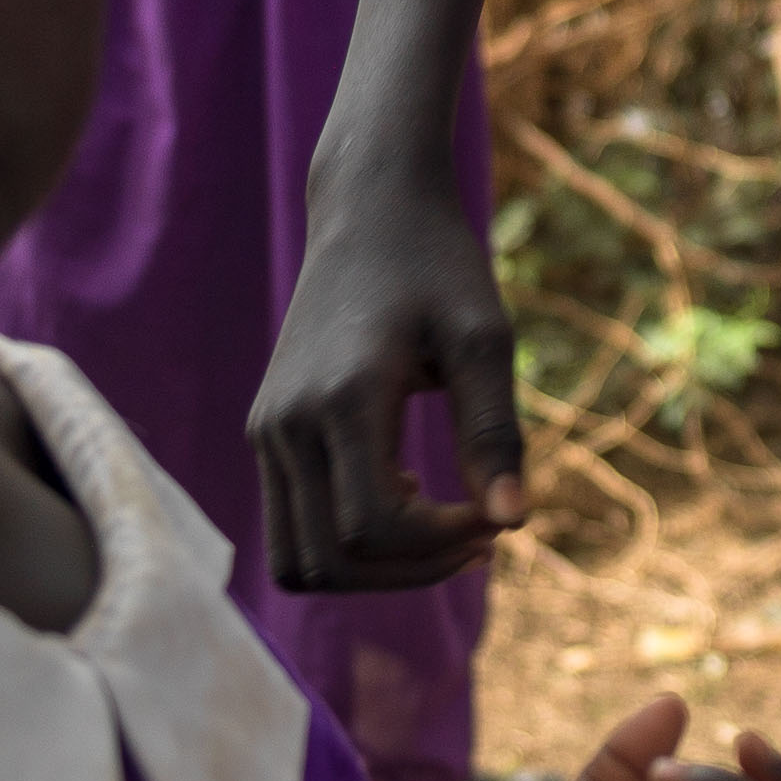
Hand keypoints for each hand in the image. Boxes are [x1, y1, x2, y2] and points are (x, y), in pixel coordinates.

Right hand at [253, 176, 523, 595]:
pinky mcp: (267, 431)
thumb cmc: (438, 265)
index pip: (373, 528)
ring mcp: (268, 430)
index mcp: (342, 398)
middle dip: (414, 572)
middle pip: (330, 561)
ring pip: (298, 560)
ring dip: (375, 571)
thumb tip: (514, 521)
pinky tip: (407, 497)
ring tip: (444, 531)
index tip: (497, 518)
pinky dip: (346, 543)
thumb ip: (495, 432)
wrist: (369, 208)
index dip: (442, 547)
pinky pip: (291, 528)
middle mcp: (287, 422)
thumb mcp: (484, 339)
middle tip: (482, 536)